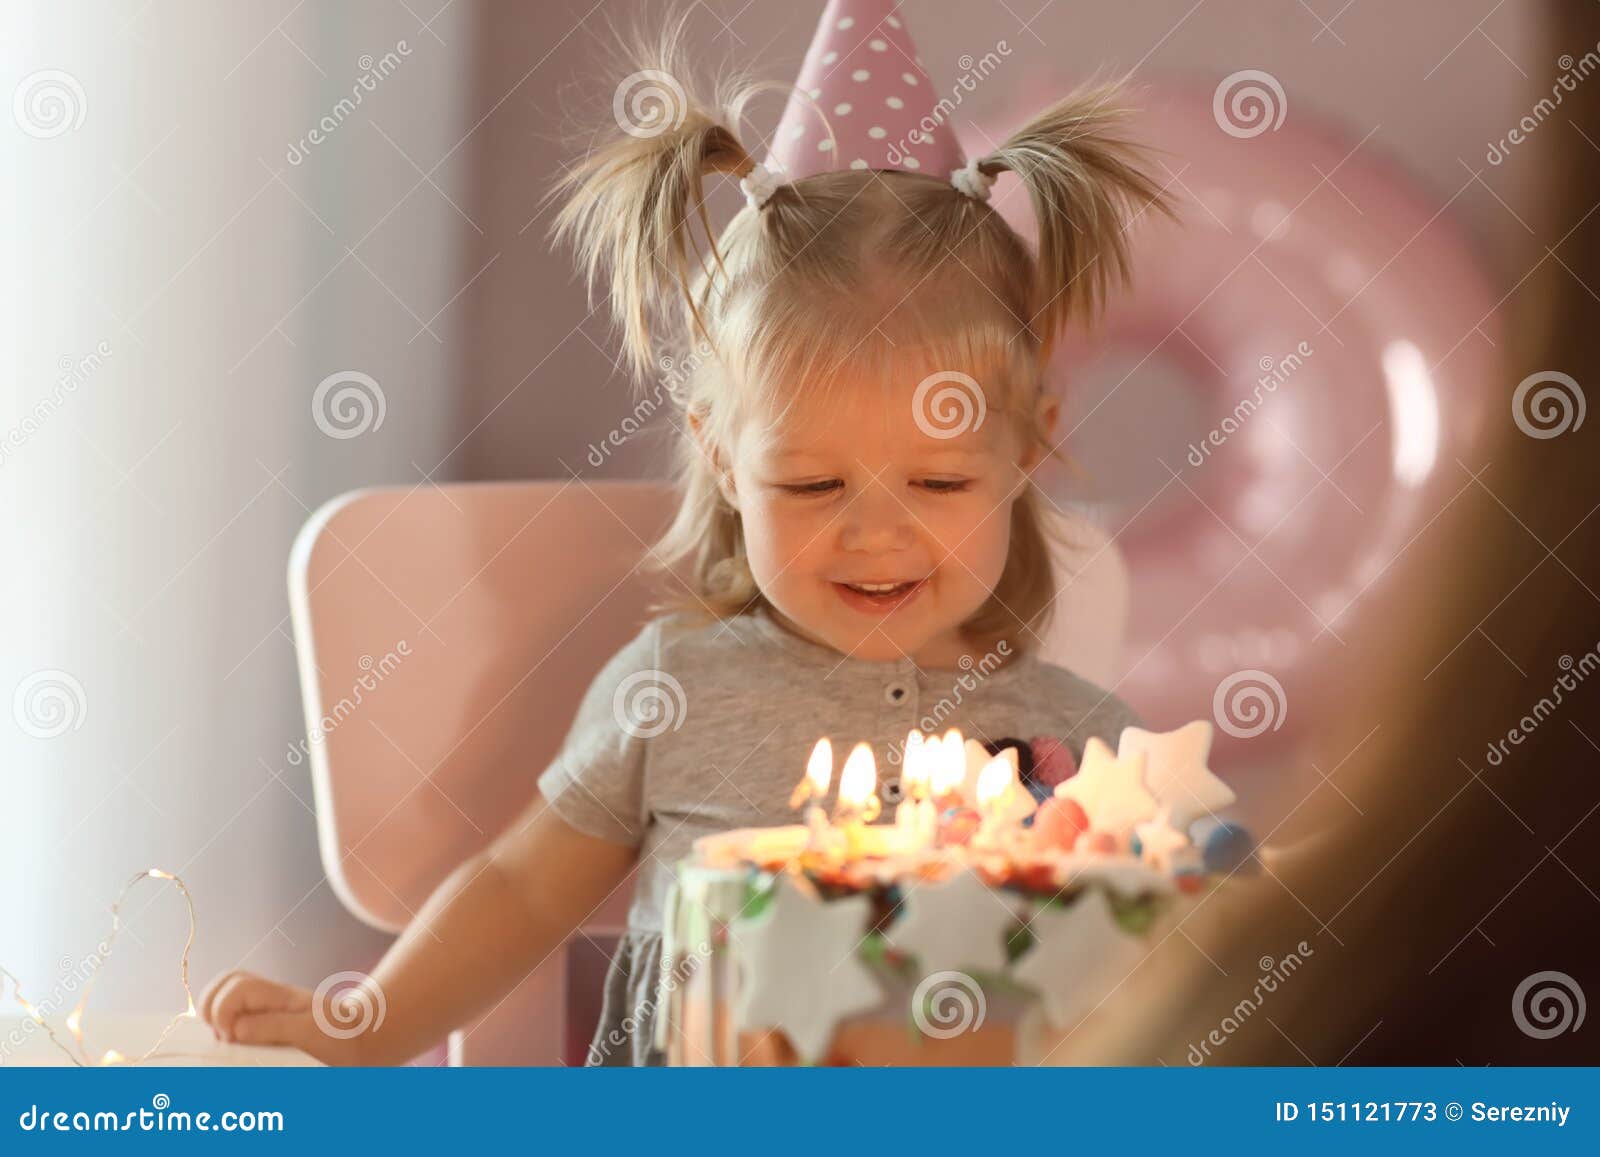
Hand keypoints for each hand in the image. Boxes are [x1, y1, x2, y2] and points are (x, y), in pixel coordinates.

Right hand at [198, 970, 383, 1065]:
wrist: (361, 1038)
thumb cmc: (339, 1033)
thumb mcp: (310, 1030)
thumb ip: (273, 1027)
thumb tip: (234, 1029)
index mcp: (277, 995)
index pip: (236, 985)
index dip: (222, 1009)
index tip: (230, 1036)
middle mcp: (267, 998)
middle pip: (223, 984)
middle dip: (211, 1008)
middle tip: (223, 1038)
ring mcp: (264, 1009)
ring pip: (224, 998)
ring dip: (215, 1018)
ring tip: (224, 1042)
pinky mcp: (263, 1024)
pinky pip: (234, 1017)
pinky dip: (224, 1027)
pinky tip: (231, 1046)